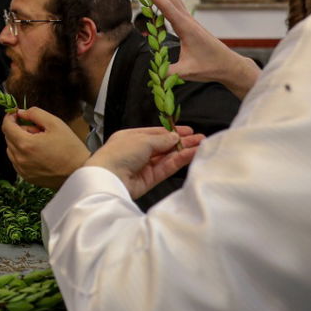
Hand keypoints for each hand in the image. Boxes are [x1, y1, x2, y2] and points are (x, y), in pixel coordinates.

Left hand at [1, 106, 89, 188]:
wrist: (80, 172)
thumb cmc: (70, 148)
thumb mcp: (55, 123)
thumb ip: (35, 113)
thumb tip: (20, 112)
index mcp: (25, 144)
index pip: (6, 126)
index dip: (9, 117)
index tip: (16, 114)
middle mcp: (20, 159)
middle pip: (8, 137)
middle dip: (19, 129)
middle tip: (37, 130)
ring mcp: (22, 170)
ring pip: (11, 149)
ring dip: (20, 142)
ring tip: (40, 143)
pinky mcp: (26, 177)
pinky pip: (17, 161)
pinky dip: (23, 154)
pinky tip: (39, 153)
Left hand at [85, 126, 204, 199]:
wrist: (109, 177)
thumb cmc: (121, 152)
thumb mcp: (142, 140)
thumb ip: (162, 140)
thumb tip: (175, 137)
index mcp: (131, 137)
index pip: (155, 133)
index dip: (172, 132)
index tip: (189, 130)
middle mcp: (138, 151)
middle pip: (163, 145)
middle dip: (181, 141)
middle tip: (200, 138)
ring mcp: (144, 166)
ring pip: (167, 157)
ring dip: (183, 151)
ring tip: (202, 145)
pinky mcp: (150, 180)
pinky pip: (166, 168)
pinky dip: (179, 161)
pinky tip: (192, 154)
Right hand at [138, 0, 260, 99]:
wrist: (227, 64)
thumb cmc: (209, 67)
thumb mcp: (188, 72)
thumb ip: (170, 71)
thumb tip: (153, 73)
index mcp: (186, 27)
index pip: (166, 8)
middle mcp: (186, 18)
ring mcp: (188, 18)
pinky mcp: (188, 21)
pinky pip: (174, 1)